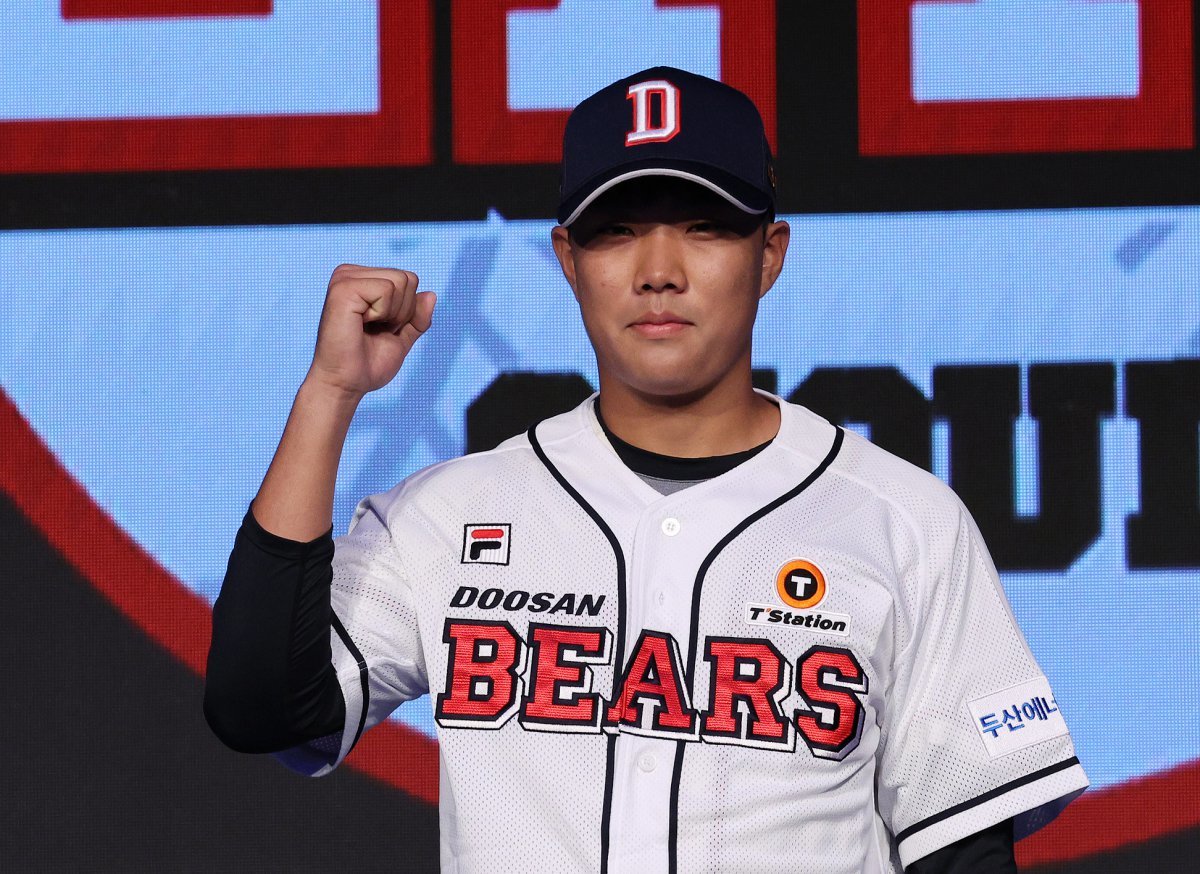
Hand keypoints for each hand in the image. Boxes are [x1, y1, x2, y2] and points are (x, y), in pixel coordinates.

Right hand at [306, 264, 436, 397]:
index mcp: (361, 280)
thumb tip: (431, 294)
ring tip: (368, 328)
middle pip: (408, 277)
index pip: (409, 279)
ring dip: (393, 313)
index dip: (407, 311)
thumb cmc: (367, 363)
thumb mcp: (402, 337)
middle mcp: (350, 273)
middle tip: (375, 330)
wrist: (346, 384)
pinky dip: (383, 313)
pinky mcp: (343, 289)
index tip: (382, 328)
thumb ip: (417, 317)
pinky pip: (387, 289)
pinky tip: (361, 324)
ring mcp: (344, 278)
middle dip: (403, 311)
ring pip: (400, 281)